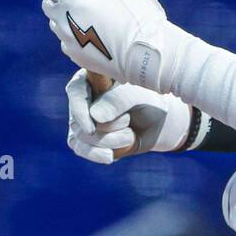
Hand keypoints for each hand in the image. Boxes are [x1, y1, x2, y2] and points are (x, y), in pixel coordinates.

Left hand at [41, 0, 181, 92]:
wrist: (147, 53)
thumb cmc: (139, 14)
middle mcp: (65, 20)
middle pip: (48, 5)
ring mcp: (69, 41)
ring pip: (56, 25)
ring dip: (65, 18)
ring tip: (89, 16)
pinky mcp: (76, 57)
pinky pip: (67, 42)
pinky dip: (74, 37)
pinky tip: (94, 35)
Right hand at [65, 69, 191, 162]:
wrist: (160, 122)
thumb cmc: (149, 100)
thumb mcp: (138, 96)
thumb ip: (118, 101)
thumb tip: (94, 116)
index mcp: (92, 78)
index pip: (76, 91)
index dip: (80, 110)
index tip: (92, 127)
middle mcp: (83, 99)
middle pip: (78, 119)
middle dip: (106, 128)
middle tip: (129, 121)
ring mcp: (82, 119)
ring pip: (80, 137)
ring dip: (107, 141)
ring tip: (129, 136)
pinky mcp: (86, 138)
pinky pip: (81, 149)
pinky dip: (96, 154)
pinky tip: (109, 157)